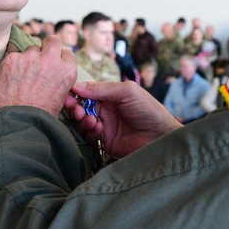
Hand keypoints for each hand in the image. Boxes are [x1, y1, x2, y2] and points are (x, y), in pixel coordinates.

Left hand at [0, 36, 76, 117]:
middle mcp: (50, 60)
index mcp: (66, 71)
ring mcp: (29, 57)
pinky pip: (13, 57)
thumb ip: (59, 82)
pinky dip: (11, 67)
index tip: (54, 64)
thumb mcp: (60, 100)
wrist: (17, 124)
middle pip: (52, 41)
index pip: (67, 54)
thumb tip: (52, 78)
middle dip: (47, 47)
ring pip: (30, 49)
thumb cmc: (39, 119)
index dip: (60, 59)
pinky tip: (9, 81)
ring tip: (21, 77)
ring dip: (27, 59)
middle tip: (40, 59)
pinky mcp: (11, 59)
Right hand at [65, 81, 180, 157]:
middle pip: (82, 108)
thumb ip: (102, 89)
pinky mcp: (106, 142)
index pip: (87, 93)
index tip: (68, 95)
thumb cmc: (149, 110)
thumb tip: (77, 86)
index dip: (77, 94)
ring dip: (82, 120)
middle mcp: (106, 110)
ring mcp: (106, 126)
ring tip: (89, 119)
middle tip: (75, 109)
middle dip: (75, 108)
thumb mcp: (126, 92)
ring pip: (83, 122)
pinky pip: (90, 136)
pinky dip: (90, 131)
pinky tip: (98, 128)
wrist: (160, 136)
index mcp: (111, 96)